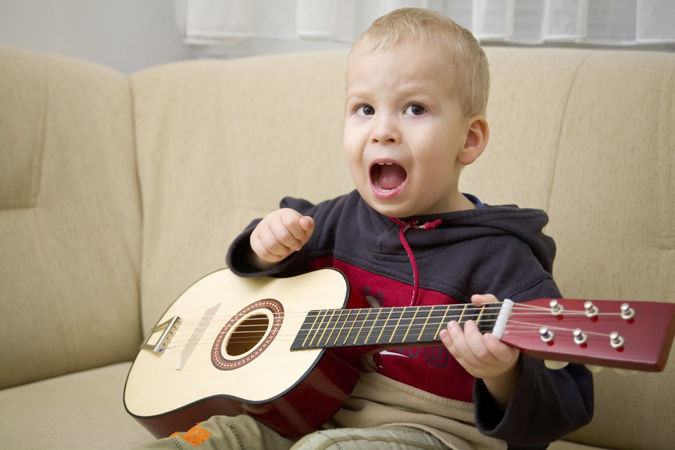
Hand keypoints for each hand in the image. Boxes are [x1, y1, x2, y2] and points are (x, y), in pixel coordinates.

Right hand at [248, 208, 314, 269]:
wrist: (279, 236)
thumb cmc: (294, 231)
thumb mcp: (305, 228)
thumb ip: (308, 224)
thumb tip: (304, 222)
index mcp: (284, 213)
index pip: (292, 223)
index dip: (299, 234)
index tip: (301, 237)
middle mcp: (270, 218)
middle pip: (282, 236)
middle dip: (292, 244)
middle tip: (295, 246)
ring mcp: (261, 228)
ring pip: (271, 245)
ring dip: (283, 252)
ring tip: (286, 250)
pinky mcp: (254, 239)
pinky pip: (262, 252)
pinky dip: (273, 257)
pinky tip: (278, 255)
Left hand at [440, 294, 519, 409]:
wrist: (499, 353)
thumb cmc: (501, 329)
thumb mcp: (501, 315)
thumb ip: (490, 302)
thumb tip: (475, 298)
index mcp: (509, 352)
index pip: (502, 353)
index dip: (493, 346)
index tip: (486, 334)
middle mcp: (496, 364)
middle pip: (481, 353)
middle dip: (471, 337)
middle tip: (468, 323)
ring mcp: (482, 368)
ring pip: (467, 356)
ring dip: (457, 339)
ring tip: (452, 324)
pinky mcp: (470, 368)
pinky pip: (458, 358)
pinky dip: (449, 344)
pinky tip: (444, 333)